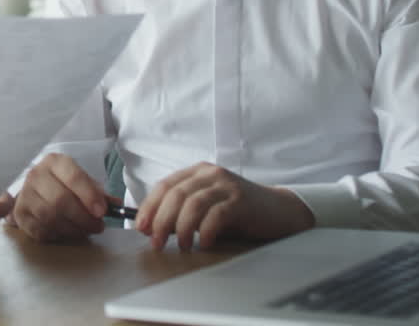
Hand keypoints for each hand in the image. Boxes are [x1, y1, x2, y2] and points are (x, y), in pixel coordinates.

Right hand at [11, 153, 111, 241]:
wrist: (35, 189)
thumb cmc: (63, 184)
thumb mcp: (82, 182)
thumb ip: (98, 193)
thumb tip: (116, 205)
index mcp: (55, 162)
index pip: (74, 177)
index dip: (89, 196)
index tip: (102, 212)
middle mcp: (36, 175)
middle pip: (61, 200)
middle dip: (83, 218)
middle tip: (97, 227)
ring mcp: (25, 194)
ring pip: (50, 217)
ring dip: (72, 229)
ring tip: (84, 231)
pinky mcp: (19, 213)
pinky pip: (40, 230)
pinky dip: (56, 235)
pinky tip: (65, 232)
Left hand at [135, 162, 313, 251]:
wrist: (278, 211)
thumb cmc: (238, 212)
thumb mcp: (207, 208)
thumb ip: (182, 212)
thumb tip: (153, 228)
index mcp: (197, 172)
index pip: (164, 186)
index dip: (149, 207)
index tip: (141, 227)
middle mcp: (210, 174)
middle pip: (175, 194)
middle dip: (161, 220)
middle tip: (157, 242)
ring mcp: (226, 185)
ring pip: (193, 203)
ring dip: (182, 227)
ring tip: (182, 246)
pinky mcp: (241, 200)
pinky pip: (216, 214)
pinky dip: (206, 231)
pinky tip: (203, 244)